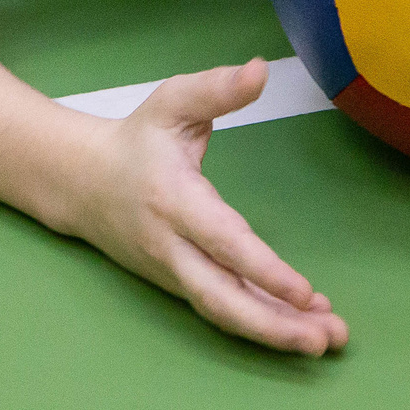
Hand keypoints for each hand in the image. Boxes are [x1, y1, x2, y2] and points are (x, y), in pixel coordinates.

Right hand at [72, 59, 348, 354]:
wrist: (82, 182)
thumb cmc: (137, 139)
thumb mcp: (173, 102)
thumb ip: (217, 88)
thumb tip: (260, 69)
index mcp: (174, 201)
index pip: (223, 242)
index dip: (263, 270)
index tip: (304, 291)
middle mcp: (173, 247)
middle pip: (223, 299)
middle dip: (274, 326)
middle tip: (326, 340)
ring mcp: (175, 273)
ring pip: (225, 312)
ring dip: (275, 332)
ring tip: (327, 339)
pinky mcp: (181, 284)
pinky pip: (223, 308)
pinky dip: (262, 320)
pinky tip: (302, 321)